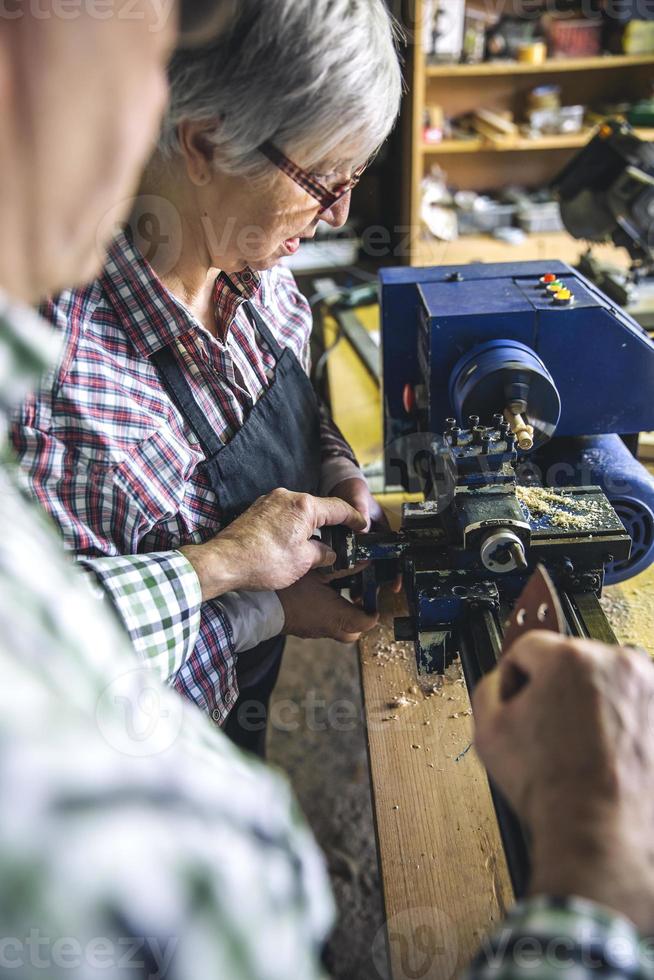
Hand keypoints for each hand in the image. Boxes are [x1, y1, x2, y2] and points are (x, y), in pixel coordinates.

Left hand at [180, 488, 366, 599]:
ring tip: (315, 547)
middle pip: (318, 509)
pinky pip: (283, 515)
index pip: (338, 509)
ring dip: (309, 527)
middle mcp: (287, 497)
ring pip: (299, 512)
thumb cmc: (262, 562)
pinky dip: (292, 527)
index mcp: (304, 506)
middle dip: (331, 525)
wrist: (224, 562)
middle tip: (342, 540)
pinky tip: (292, 544)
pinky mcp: (256, 510)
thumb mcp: (303, 562)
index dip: (354, 519)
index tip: (362, 525)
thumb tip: (329, 553)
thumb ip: (322, 554)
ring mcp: (269, 501)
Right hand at [277, 567, 378, 642]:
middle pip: (354, 633)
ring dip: (343, 618)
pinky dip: (328, 617)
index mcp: (338, 616)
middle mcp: (329, 629)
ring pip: (338, 631)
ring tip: (339, 596)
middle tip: (358, 600)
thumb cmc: (291, 589)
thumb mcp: (320, 572)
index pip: (367, 623)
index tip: (372, 600)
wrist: (262, 605)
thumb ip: (345, 568)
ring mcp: (315, 631)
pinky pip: (323, 627)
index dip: (373, 612)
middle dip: (360, 619)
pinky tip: (321, 599)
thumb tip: (364, 561)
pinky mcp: (304, 630)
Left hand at [331, 478, 401, 592]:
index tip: (394, 585)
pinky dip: (343, 570)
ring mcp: (358, 543)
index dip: (396, 570)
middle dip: (375, 581)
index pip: (393, 553)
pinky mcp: (343, 544)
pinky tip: (336, 580)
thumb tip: (363, 526)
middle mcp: (372, 539)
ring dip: (359, 579)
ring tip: (355, 595)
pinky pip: (345, 561)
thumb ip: (361, 509)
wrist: (338, 486)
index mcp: (382, 529)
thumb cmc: (354, 489)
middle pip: (377, 564)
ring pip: (361, 565)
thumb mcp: (359, 497)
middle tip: (368, 595)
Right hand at [473, 631, 653, 931]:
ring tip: (581, 748)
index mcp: (570, 658)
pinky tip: (607, 753)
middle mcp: (617, 663)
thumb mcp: (488, 732)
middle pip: (571, 663)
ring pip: (605, 683)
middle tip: (550, 732)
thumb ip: (488, 688)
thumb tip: (502, 680)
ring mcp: (650, 688)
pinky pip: (633, 706)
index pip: (528, 648)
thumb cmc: (552, 788)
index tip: (518, 704)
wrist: (602, 834)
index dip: (514, 679)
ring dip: (592, 704)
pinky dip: (621, 723)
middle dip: (557, 691)